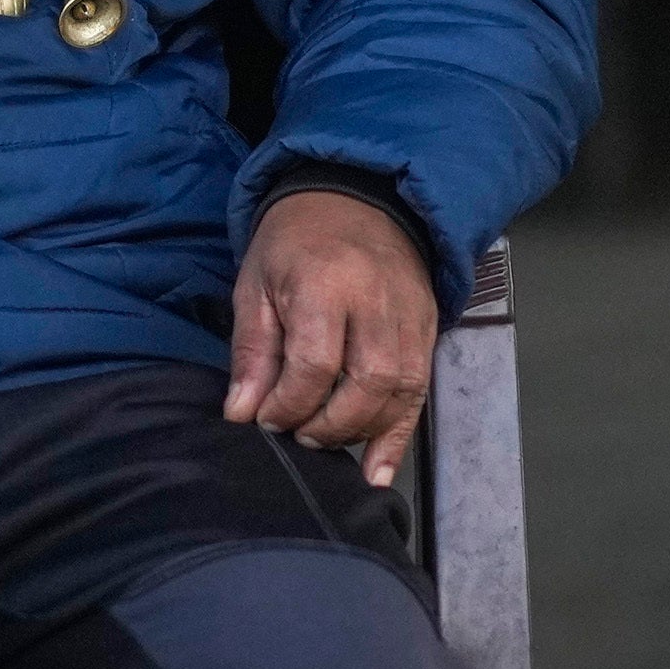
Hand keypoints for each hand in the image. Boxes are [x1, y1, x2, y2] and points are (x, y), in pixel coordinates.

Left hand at [225, 187, 437, 487]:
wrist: (356, 197)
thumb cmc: (295, 241)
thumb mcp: (255, 284)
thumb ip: (253, 351)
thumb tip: (242, 413)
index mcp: (326, 283)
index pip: (314, 365)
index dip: (287, 405)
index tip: (264, 418)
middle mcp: (377, 302)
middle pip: (366, 384)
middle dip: (327, 425)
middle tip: (296, 433)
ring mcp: (410, 317)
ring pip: (401, 392)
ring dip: (361, 432)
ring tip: (325, 440)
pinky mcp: (428, 330)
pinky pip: (420, 393)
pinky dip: (398, 436)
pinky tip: (378, 471)